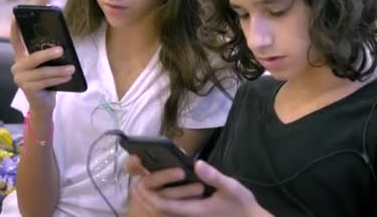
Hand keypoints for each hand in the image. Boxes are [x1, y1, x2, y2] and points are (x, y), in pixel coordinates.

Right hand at [9, 20, 73, 115]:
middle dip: (47, 54)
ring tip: (72, 69)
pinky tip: (67, 77)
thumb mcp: (47, 67)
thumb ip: (48, 57)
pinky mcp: (27, 89)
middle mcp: (18, 67)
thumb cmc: (48, 82)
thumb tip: (62, 47)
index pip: (15, 42)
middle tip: (61, 50)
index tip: (15, 16)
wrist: (43, 104)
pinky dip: (58, 79)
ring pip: (42, 72)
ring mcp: (20, 78)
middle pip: (32, 58)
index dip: (15, 29)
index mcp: (22, 58)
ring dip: (59, 70)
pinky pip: (45, 82)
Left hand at [128, 159, 271, 216]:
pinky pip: (175, 208)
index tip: (139, 184)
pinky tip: (164, 187)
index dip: (149, 196)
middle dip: (147, 197)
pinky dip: (166, 199)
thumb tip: (197, 164)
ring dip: (154, 197)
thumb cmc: (241, 204)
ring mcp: (192, 216)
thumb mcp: (230, 187)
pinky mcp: (195, 214)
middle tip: (135, 181)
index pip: (165, 205)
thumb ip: (213, 177)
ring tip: (143, 182)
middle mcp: (189, 215)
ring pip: (167, 210)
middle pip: (161, 208)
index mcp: (194, 209)